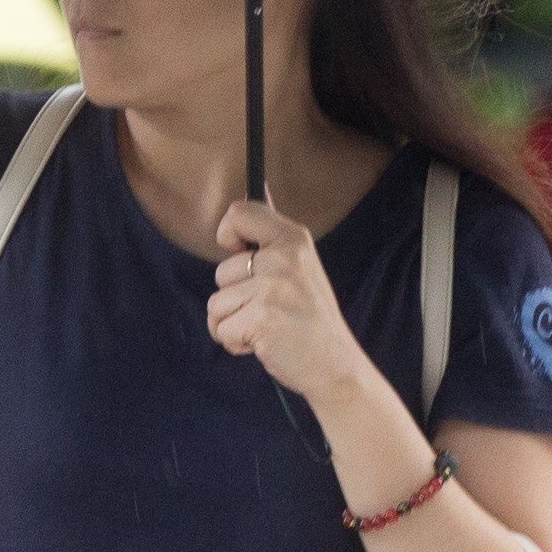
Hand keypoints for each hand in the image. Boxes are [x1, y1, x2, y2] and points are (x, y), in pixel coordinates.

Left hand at [211, 199, 375, 407]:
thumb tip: (258, 186)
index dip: (227, 234)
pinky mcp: (260, 318)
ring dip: (233, 323)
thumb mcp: (301, 265)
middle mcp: (283, 258)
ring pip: (216, 304)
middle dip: (235, 299)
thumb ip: (273, 232)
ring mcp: (272, 288)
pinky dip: (236, 343)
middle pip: (221, 272)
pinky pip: (221, 329)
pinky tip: (264, 344)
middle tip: (271, 310)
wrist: (335, 365)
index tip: (238, 254)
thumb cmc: (312, 318)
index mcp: (294, 239)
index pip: (239, 213)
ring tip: (267, 328)